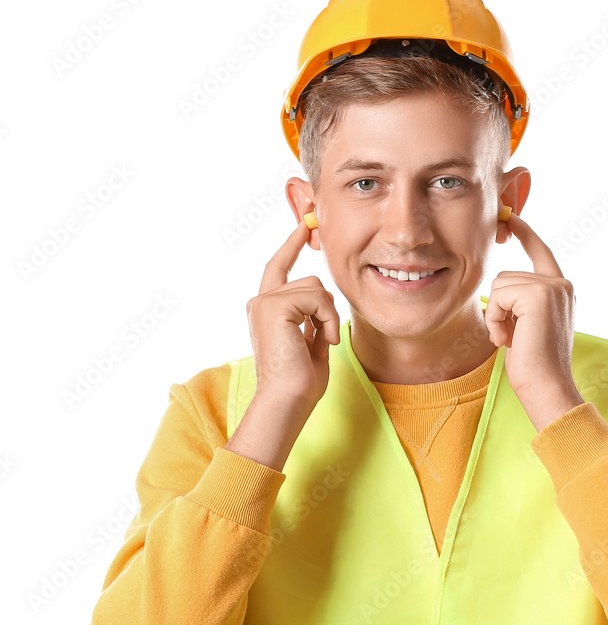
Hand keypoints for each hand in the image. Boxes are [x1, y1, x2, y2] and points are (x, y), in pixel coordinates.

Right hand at [245, 219, 340, 410]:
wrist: (287, 400)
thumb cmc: (300, 382)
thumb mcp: (311, 343)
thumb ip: (314, 320)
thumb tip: (324, 304)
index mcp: (266, 310)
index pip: (280, 267)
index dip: (292, 245)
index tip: (305, 224)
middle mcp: (260, 302)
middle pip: (309, 280)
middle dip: (327, 307)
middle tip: (327, 337)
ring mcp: (264, 302)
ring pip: (315, 287)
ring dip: (329, 316)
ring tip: (323, 342)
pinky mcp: (273, 305)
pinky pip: (316, 297)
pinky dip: (328, 319)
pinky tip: (323, 340)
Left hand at [485, 210, 584, 428]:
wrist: (547, 388)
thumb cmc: (533, 366)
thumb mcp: (527, 327)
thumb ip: (523, 303)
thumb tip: (503, 287)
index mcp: (561, 290)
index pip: (541, 252)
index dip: (525, 233)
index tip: (511, 218)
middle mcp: (562, 284)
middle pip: (507, 275)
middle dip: (498, 308)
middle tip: (509, 337)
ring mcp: (553, 287)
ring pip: (500, 284)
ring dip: (495, 315)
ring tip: (510, 339)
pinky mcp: (540, 293)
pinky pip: (498, 295)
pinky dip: (494, 318)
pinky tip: (507, 339)